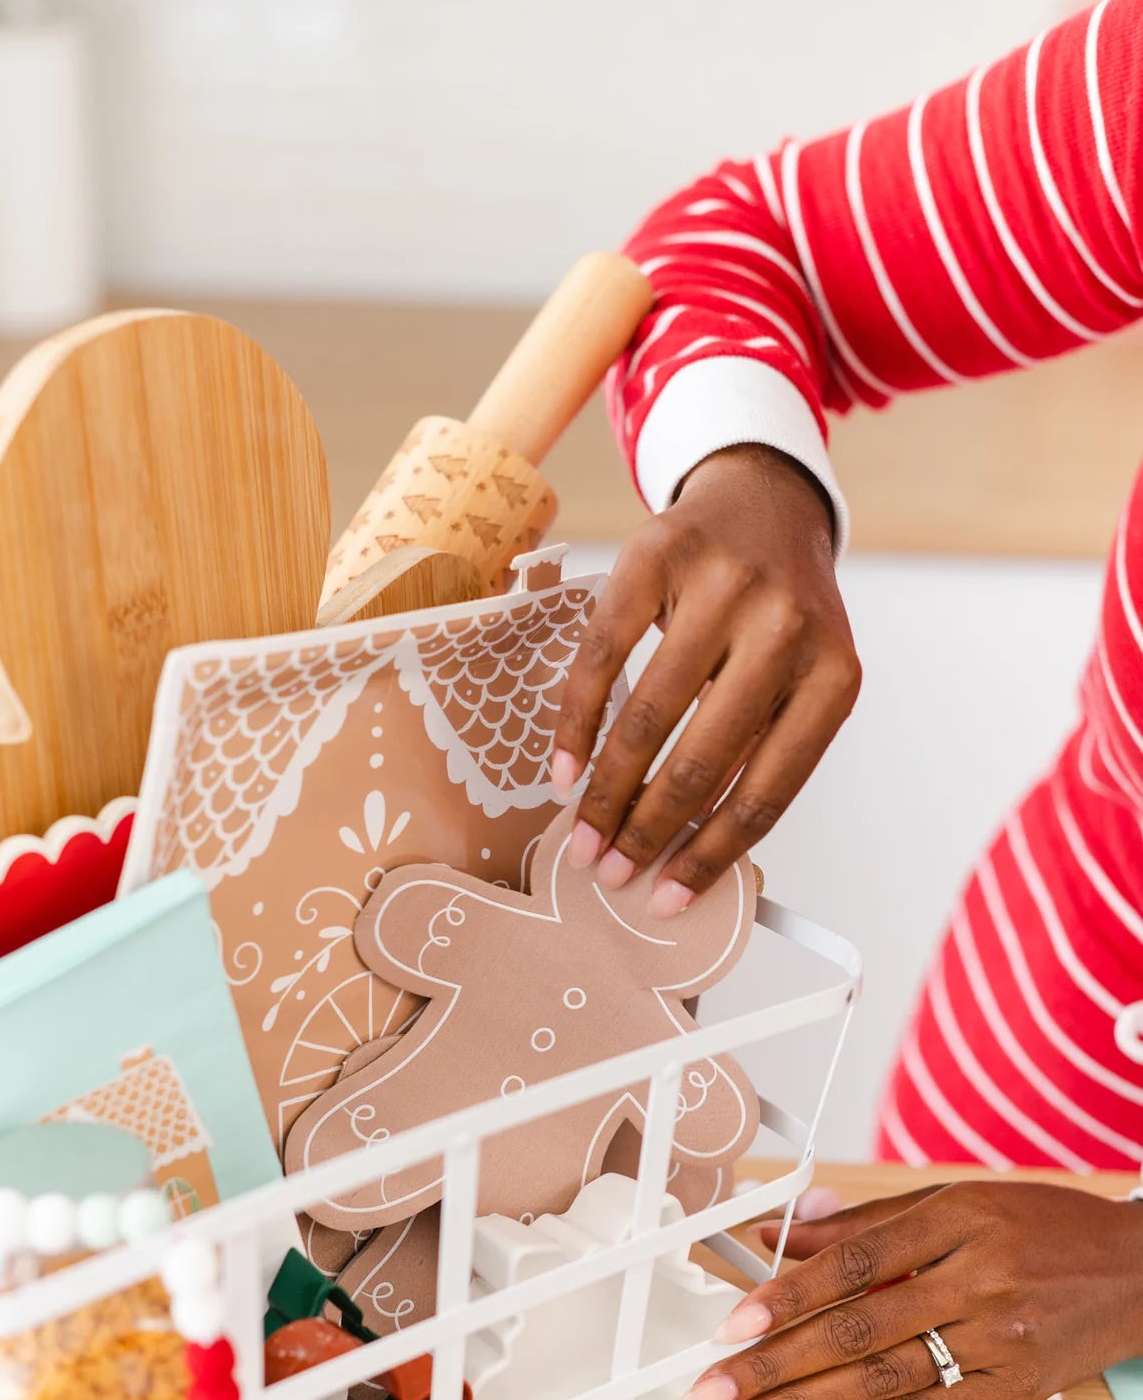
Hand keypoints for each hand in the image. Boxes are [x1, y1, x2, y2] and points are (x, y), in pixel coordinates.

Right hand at [551, 444, 858, 915]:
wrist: (764, 503)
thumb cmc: (777, 616)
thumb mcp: (797, 682)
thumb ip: (757, 754)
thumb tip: (687, 854)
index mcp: (834, 676)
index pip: (767, 789)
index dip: (711, 854)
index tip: (668, 895)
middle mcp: (786, 628)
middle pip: (703, 759)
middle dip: (647, 830)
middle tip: (610, 871)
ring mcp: (722, 586)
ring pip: (650, 714)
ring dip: (606, 790)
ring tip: (583, 834)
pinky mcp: (657, 557)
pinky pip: (603, 656)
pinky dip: (577, 722)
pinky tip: (565, 767)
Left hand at [679, 1181, 1142, 1399]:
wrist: (1138, 1270)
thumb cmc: (1038, 1227)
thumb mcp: (956, 1202)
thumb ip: (866, 1224)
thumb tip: (774, 1234)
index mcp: (956, 1220)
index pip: (854, 1264)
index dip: (785, 1297)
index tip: (730, 1326)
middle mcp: (977, 1278)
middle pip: (857, 1329)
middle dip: (773, 1366)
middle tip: (708, 1394)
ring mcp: (999, 1338)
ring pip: (883, 1380)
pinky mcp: (1014, 1389)